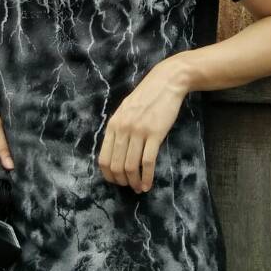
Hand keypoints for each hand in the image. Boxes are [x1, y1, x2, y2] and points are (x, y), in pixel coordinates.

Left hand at [97, 56, 190, 193]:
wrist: (166, 82)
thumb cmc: (146, 97)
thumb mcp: (125, 110)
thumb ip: (118, 129)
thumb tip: (114, 153)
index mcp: (113, 124)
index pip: (104, 159)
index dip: (109, 176)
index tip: (117, 182)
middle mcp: (123, 129)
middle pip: (116, 166)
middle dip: (122, 182)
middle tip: (130, 187)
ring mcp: (139, 131)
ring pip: (131, 166)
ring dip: (134, 182)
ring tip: (139, 188)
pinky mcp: (155, 133)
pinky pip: (148, 162)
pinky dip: (147, 177)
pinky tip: (149, 184)